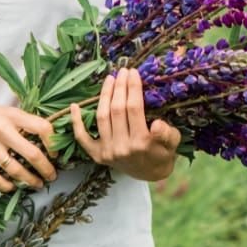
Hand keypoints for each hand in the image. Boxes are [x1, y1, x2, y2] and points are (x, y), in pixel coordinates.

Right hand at [0, 95, 56, 192]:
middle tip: (52, 176)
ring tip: (36, 184)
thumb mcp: (3, 111)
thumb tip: (47, 137)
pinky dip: (6, 186)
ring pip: (15, 169)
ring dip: (29, 180)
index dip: (53, 143)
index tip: (55, 154)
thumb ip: (22, 123)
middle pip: (32, 154)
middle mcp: (1, 129)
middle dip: (46, 169)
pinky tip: (12, 187)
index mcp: (12, 115)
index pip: (42, 127)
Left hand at [69, 67, 180, 182]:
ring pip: (102, 117)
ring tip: (109, 79)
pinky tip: (74, 106)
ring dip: (104, 95)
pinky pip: (82, 138)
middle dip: (119, 87)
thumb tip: (157, 124)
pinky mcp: (97, 156)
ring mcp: (107, 152)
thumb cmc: (163, 154)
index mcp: (142, 143)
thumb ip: (166, 134)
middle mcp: (122, 147)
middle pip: (117, 109)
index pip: (134, 108)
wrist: (151, 175)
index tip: (133, 72)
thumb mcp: (172, 143)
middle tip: (122, 71)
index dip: (133, 88)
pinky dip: (76, 122)